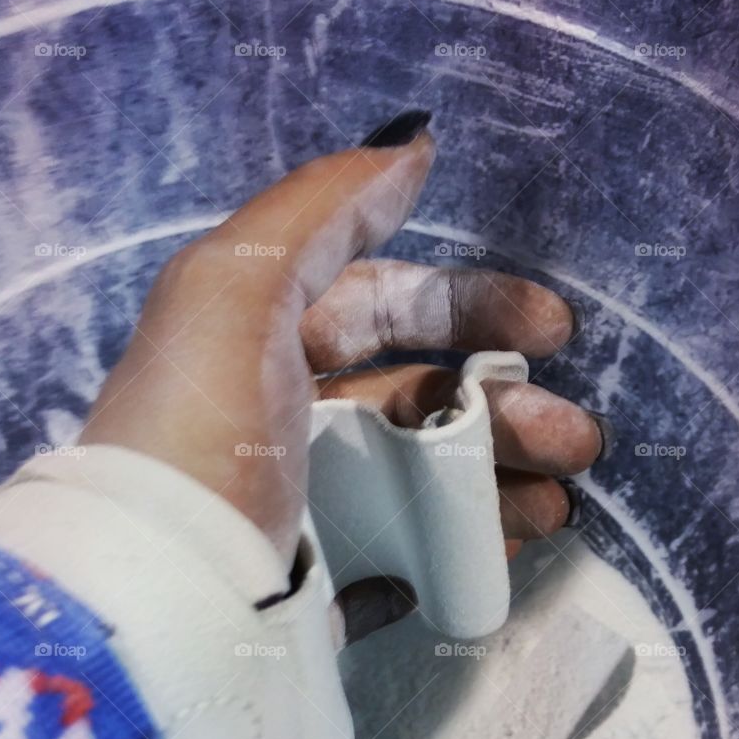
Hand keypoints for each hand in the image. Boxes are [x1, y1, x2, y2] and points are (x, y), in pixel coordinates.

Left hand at [79, 112, 603, 638]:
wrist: (161, 595)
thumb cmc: (207, 430)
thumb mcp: (237, 290)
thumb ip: (324, 210)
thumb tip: (412, 144)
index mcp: (261, 341)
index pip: (381, 304)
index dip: (468, 306)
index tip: (551, 331)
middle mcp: (287, 420)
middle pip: (417, 396)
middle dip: (504, 405)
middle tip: (577, 438)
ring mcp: (307, 506)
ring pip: (424, 479)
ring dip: (501, 482)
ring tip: (557, 503)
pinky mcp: (318, 586)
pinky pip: (405, 556)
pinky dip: (462, 548)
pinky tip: (505, 546)